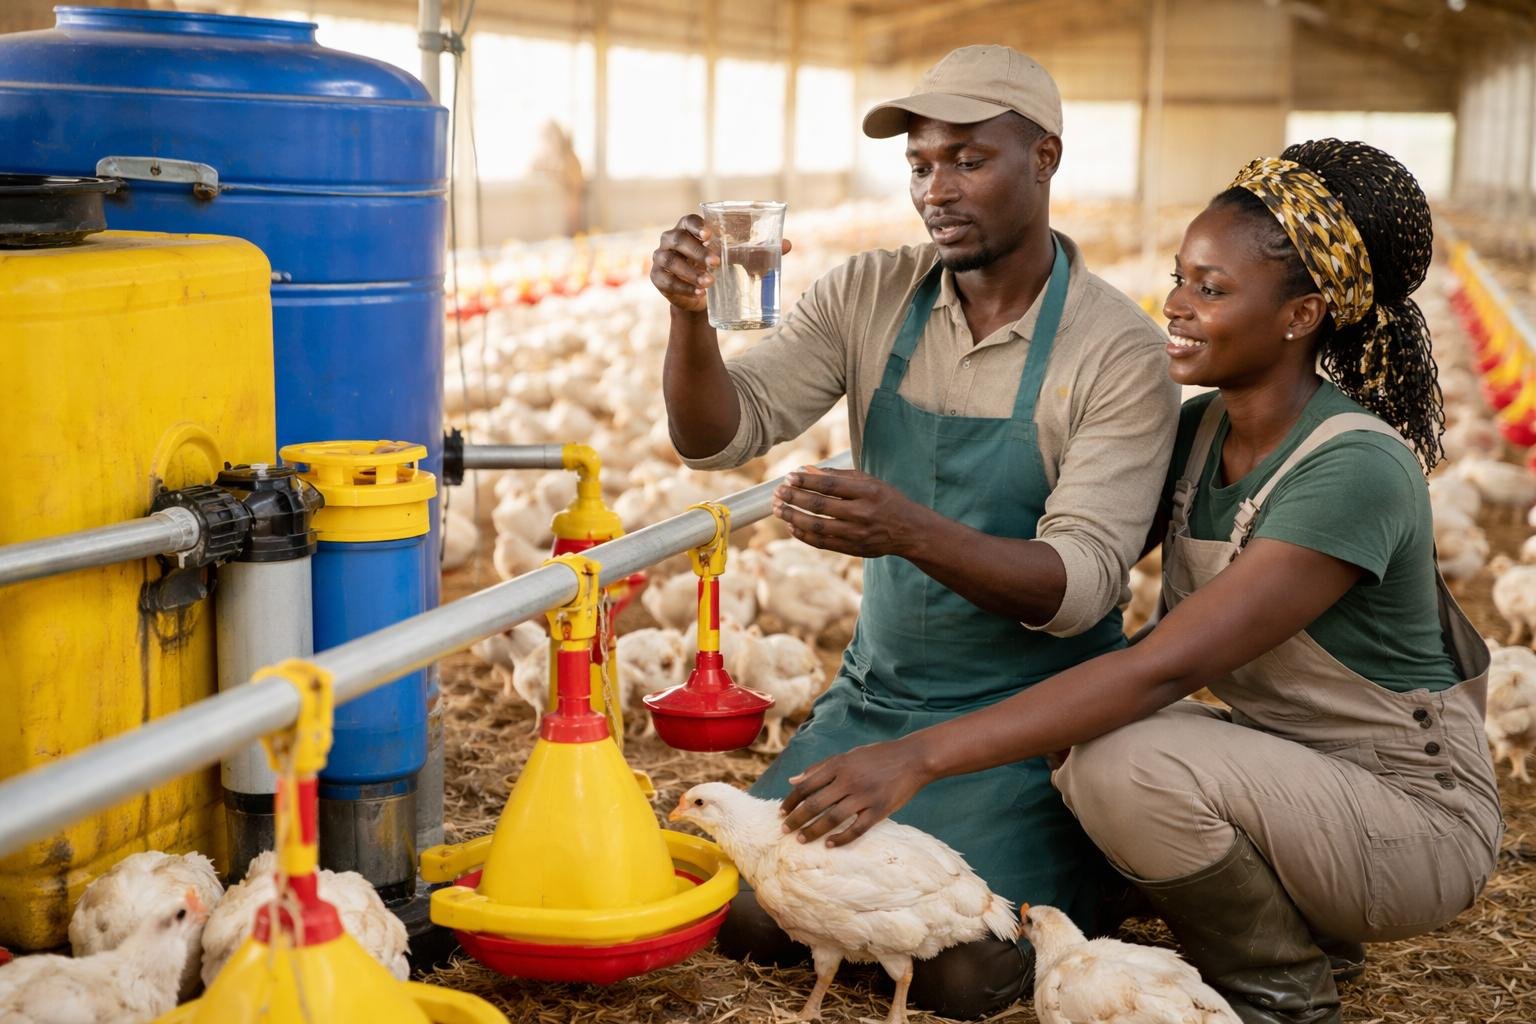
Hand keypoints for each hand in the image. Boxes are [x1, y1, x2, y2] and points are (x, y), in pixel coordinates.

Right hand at [651, 214, 792, 314]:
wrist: (700, 297)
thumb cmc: (721, 268)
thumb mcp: (738, 258)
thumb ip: (759, 250)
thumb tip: (788, 245)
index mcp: (688, 228)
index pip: (688, 220)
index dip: (696, 225)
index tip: (710, 234)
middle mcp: (670, 240)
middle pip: (677, 240)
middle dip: (697, 252)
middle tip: (716, 264)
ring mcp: (660, 259)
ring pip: (670, 261)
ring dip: (690, 272)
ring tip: (710, 283)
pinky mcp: (657, 279)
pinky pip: (665, 281)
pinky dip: (682, 288)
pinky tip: (698, 293)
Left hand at [772, 467, 924, 556]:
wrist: (909, 531)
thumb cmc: (886, 500)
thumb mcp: (868, 481)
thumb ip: (837, 475)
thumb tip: (806, 470)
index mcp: (868, 492)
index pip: (830, 485)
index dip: (806, 481)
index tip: (789, 477)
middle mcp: (862, 513)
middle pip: (820, 505)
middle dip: (794, 498)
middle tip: (777, 493)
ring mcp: (857, 534)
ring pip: (817, 526)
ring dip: (793, 516)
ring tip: (778, 509)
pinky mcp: (853, 549)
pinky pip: (822, 543)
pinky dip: (803, 535)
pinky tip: (791, 525)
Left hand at [780, 739, 929, 846]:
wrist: (913, 758)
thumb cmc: (877, 756)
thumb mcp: (847, 756)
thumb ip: (820, 768)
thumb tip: (793, 780)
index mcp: (839, 765)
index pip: (806, 785)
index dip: (791, 800)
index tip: (781, 812)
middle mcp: (849, 780)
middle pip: (815, 804)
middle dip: (796, 819)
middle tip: (785, 830)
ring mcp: (865, 796)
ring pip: (832, 818)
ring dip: (813, 831)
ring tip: (801, 840)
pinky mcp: (880, 810)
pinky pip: (856, 829)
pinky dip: (841, 838)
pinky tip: (829, 845)